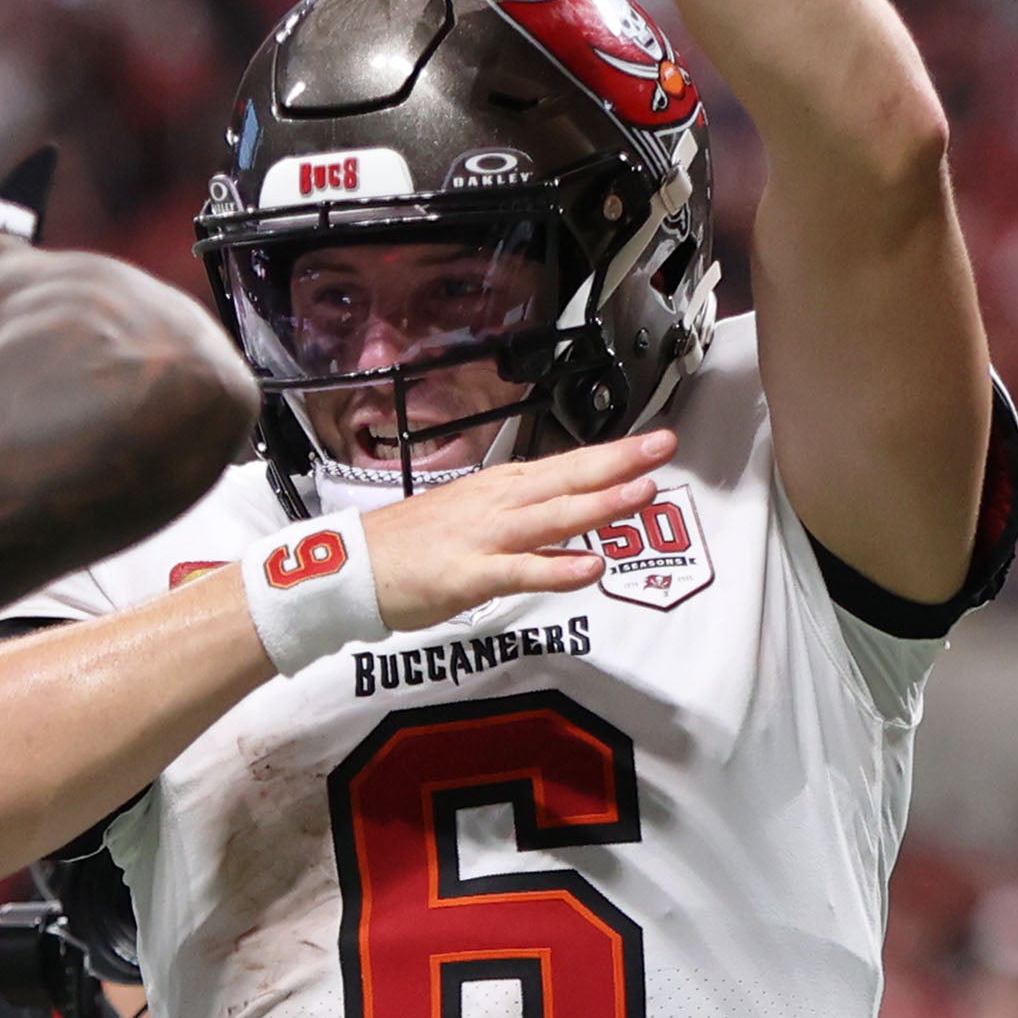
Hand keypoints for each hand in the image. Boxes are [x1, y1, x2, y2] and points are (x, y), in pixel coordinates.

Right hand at [358, 430, 674, 634]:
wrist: (352, 568)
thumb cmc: (410, 546)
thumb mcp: (471, 518)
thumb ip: (521, 521)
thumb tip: (565, 522)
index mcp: (501, 488)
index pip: (567, 466)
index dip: (612, 455)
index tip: (655, 442)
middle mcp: (498, 504)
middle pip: (567, 478)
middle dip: (619, 462)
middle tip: (665, 445)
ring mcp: (485, 537)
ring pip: (552, 517)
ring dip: (599, 504)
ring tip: (643, 492)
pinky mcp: (470, 575)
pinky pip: (521, 571)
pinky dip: (557, 569)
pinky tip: (591, 567)